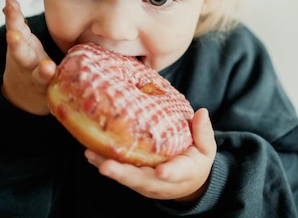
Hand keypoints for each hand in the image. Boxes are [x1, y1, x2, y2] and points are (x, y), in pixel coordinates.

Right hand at [2, 0, 56, 114]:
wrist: (23, 96)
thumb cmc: (27, 61)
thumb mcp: (20, 42)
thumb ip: (16, 24)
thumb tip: (9, 3)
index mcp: (22, 47)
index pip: (16, 28)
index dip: (13, 17)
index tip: (10, 3)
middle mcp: (26, 63)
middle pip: (19, 53)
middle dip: (15, 43)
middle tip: (13, 34)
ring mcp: (36, 79)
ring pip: (39, 76)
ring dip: (42, 72)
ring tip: (47, 67)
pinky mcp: (48, 93)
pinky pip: (56, 91)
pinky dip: (57, 93)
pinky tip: (64, 92)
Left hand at [86, 108, 216, 201]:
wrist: (189, 184)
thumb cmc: (197, 162)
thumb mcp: (207, 149)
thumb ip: (203, 132)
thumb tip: (202, 112)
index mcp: (184, 173)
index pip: (176, 174)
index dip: (169, 173)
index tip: (162, 172)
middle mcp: (162, 183)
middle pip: (142, 181)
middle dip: (124, 175)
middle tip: (107, 167)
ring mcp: (146, 184)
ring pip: (126, 179)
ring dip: (108, 168)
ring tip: (91, 155)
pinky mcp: (135, 181)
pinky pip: (120, 174)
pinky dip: (104, 165)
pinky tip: (91, 155)